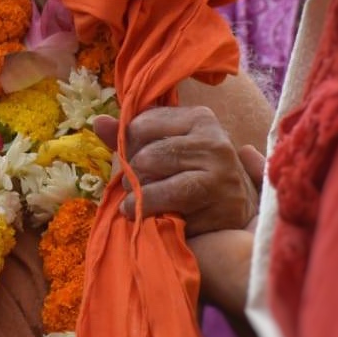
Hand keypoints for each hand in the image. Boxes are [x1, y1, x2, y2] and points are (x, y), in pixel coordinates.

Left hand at [94, 107, 261, 235]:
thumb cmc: (193, 170)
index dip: (127, 145)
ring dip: (139, 198)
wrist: (239, 206)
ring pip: (158, 186)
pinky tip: (151, 218)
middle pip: (149, 157)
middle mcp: (214, 143)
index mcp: (199, 118)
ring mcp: (221, 176)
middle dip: (133, 175)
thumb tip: (98, 122)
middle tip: (131, 186)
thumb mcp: (166, 144)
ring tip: (134, 204)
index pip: (142, 125)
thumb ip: (131, 136)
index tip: (129, 158)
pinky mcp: (223, 209)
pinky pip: (173, 213)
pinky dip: (155, 217)